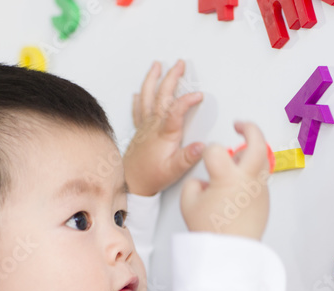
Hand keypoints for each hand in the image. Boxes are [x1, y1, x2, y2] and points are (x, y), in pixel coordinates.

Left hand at [122, 59, 204, 196]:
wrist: (131, 184)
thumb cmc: (152, 177)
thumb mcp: (174, 170)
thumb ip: (188, 157)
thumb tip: (202, 146)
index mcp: (165, 133)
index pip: (177, 110)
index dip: (187, 100)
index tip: (198, 95)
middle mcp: (154, 126)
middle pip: (163, 96)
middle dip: (171, 77)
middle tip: (180, 63)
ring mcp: (145, 126)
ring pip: (148, 97)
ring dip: (153, 79)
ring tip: (157, 65)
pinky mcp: (140, 132)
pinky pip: (138, 110)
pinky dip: (139, 99)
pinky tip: (138, 92)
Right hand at [180, 121, 270, 240]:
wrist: (230, 253)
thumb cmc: (211, 231)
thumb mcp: (188, 203)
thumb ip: (193, 183)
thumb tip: (205, 180)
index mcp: (226, 177)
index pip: (216, 149)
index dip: (208, 151)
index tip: (206, 159)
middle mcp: (247, 179)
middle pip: (256, 141)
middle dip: (249, 128)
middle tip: (240, 124)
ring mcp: (259, 189)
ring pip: (262, 159)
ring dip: (251, 151)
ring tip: (238, 156)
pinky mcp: (265, 199)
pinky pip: (260, 178)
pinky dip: (251, 172)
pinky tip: (239, 182)